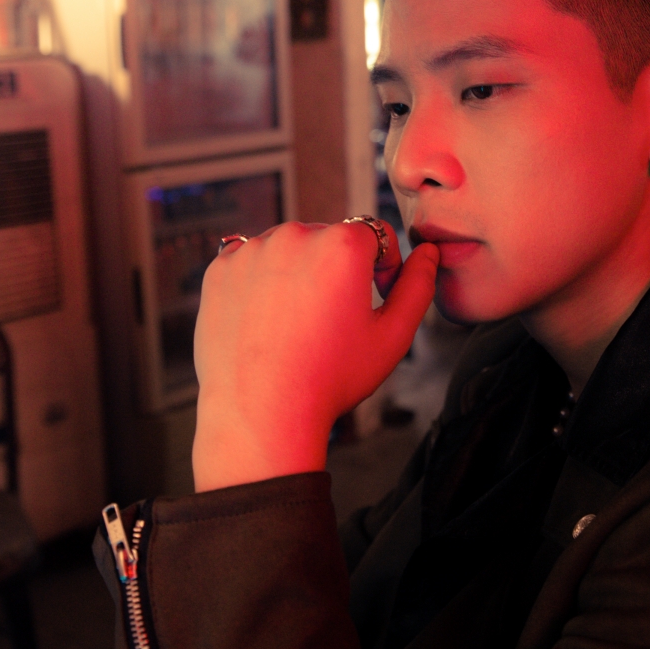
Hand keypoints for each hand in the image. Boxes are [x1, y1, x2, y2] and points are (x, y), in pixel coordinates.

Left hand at [192, 219, 438, 490]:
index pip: (375, 235)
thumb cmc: (329, 379)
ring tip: (297, 323)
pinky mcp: (221, 268)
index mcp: (343, 243)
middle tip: (330, 320)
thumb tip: (428, 254)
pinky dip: (260, 282)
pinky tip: (267, 321)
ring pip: (288, 248)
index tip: (371, 300)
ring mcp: (253, 249)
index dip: (381, 268)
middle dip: (336, 269)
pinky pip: (251, 261)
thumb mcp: (393, 337)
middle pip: (329, 237)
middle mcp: (296, 234)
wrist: (261, 413)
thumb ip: (418, 287)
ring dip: (297, 272)